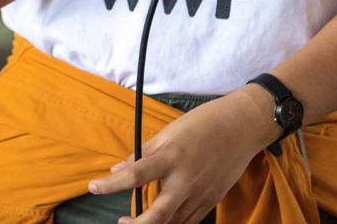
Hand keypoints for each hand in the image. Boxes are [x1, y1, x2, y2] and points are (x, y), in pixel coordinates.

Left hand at [88, 89, 270, 223]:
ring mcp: (201, 193)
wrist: (243, 126)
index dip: (110, 184)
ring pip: (172, 223)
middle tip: (121, 221)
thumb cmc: (205, 122)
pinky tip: (163, 219)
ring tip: (137, 221)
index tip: (93, 186)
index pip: (135, 175)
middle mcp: (186, 179)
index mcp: (172, 156)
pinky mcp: (212, 200)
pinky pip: (189, 221)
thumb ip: (144, 150)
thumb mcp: (171, 129)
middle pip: (156, 216)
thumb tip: (119, 167)